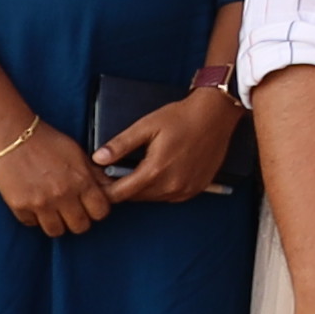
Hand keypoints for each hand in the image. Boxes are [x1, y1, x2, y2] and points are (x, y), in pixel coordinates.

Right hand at [0, 117, 111, 239]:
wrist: (11, 135)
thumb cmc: (45, 140)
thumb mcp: (77, 153)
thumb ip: (94, 174)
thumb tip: (109, 189)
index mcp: (81, 180)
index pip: (101, 212)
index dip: (97, 210)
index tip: (91, 206)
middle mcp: (63, 195)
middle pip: (80, 226)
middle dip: (79, 219)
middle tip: (72, 210)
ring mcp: (40, 203)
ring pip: (56, 231)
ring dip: (57, 222)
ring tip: (53, 210)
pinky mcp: (20, 206)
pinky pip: (32, 224)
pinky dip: (34, 217)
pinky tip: (34, 204)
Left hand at [94, 87, 245, 208]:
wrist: (216, 115)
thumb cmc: (182, 117)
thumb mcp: (146, 126)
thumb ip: (121, 145)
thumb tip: (98, 159)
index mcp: (155, 171)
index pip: (119, 193)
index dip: (104, 189)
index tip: (98, 180)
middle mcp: (171, 186)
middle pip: (135, 198)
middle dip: (122, 188)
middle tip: (113, 173)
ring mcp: (186, 189)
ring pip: (152, 198)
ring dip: (142, 189)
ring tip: (137, 170)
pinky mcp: (196, 189)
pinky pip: (170, 196)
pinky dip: (160, 188)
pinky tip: (159, 172)